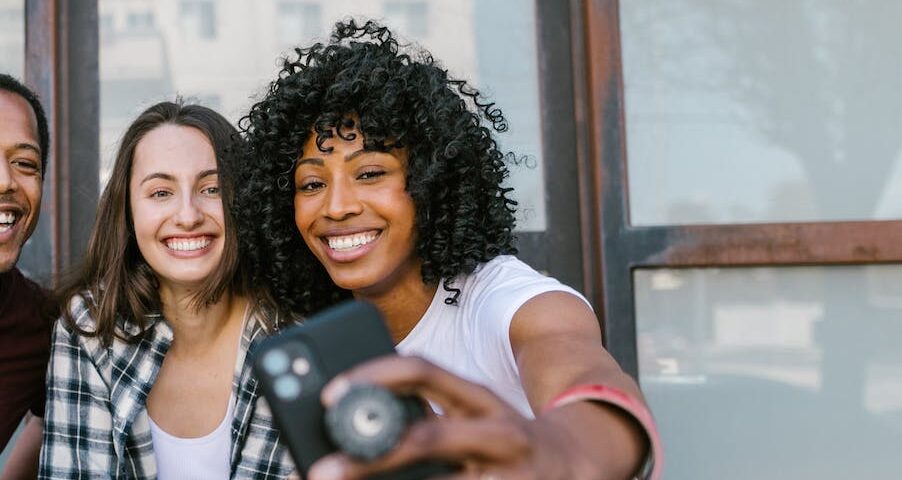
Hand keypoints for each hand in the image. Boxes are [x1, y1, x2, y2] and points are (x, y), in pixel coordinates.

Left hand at [306, 355, 573, 479]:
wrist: (579, 464)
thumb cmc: (505, 442)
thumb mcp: (472, 417)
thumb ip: (425, 416)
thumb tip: (351, 427)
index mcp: (478, 398)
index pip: (422, 370)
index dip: (373, 376)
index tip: (328, 394)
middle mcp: (498, 431)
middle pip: (427, 437)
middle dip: (370, 457)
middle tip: (322, 469)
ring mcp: (509, 471)